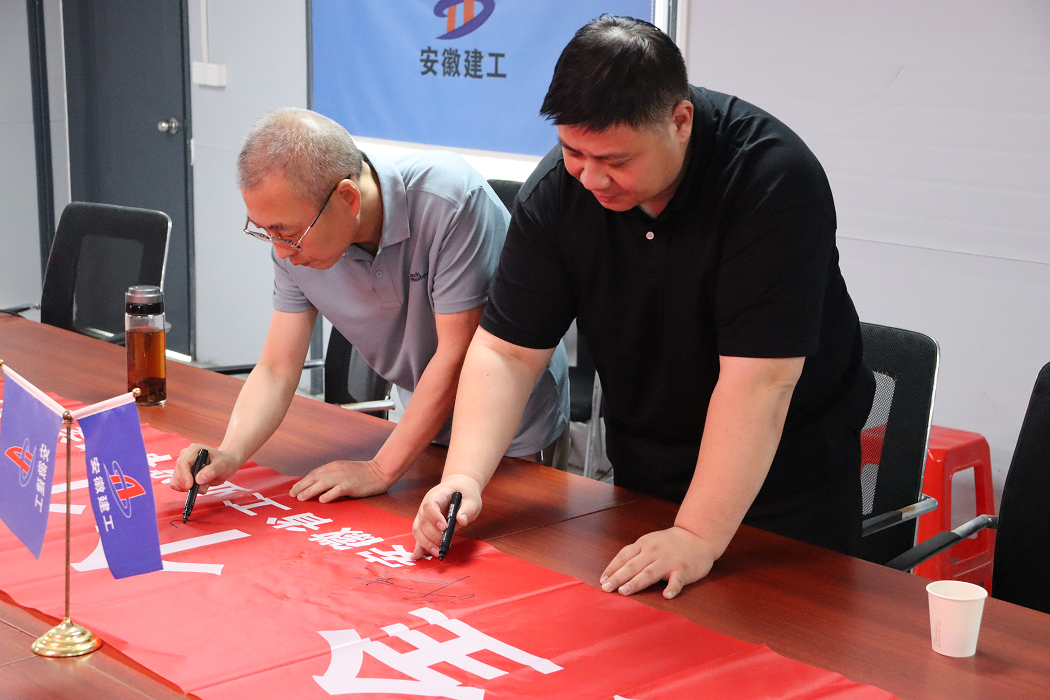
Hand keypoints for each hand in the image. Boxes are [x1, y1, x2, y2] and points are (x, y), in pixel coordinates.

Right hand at [169, 444, 240, 493]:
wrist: (226, 464)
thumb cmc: (225, 462)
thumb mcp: (222, 465)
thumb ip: (211, 471)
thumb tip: (198, 480)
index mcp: (194, 450)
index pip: (183, 463)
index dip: (184, 475)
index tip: (190, 486)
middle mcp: (185, 456)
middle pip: (178, 473)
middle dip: (188, 484)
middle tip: (204, 488)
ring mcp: (183, 466)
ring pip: (176, 481)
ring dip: (189, 488)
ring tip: (205, 486)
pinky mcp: (182, 474)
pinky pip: (178, 485)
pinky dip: (188, 489)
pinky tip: (200, 486)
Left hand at [289, 460, 390, 501]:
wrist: (380, 471)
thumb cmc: (363, 472)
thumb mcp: (345, 469)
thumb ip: (332, 475)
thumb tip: (318, 484)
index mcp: (334, 466)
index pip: (314, 473)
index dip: (303, 481)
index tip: (294, 489)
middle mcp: (336, 471)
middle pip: (314, 478)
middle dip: (301, 486)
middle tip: (292, 495)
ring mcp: (343, 478)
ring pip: (321, 484)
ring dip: (309, 491)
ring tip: (300, 498)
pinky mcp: (350, 486)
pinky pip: (336, 490)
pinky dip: (328, 495)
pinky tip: (321, 500)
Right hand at [411, 474, 481, 558]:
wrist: (458, 488)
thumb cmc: (464, 493)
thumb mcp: (472, 499)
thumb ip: (468, 509)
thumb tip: (461, 521)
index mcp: (436, 495)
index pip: (430, 506)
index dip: (435, 517)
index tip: (445, 527)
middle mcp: (425, 506)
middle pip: (422, 521)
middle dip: (431, 535)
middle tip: (443, 544)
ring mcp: (423, 516)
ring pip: (418, 530)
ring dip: (425, 543)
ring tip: (437, 552)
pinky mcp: (424, 525)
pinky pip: (419, 536)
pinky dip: (419, 546)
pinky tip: (417, 556)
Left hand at [599, 526, 716, 599]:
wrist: (697, 537)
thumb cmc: (668, 543)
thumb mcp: (649, 542)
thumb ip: (634, 554)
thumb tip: (614, 571)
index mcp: (644, 545)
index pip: (624, 556)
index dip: (612, 568)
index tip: (602, 580)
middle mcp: (654, 552)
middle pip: (633, 566)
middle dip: (618, 577)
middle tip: (607, 588)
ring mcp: (668, 561)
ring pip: (650, 573)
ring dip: (636, 582)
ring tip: (625, 591)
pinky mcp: (683, 570)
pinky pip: (677, 580)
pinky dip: (672, 587)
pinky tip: (667, 595)